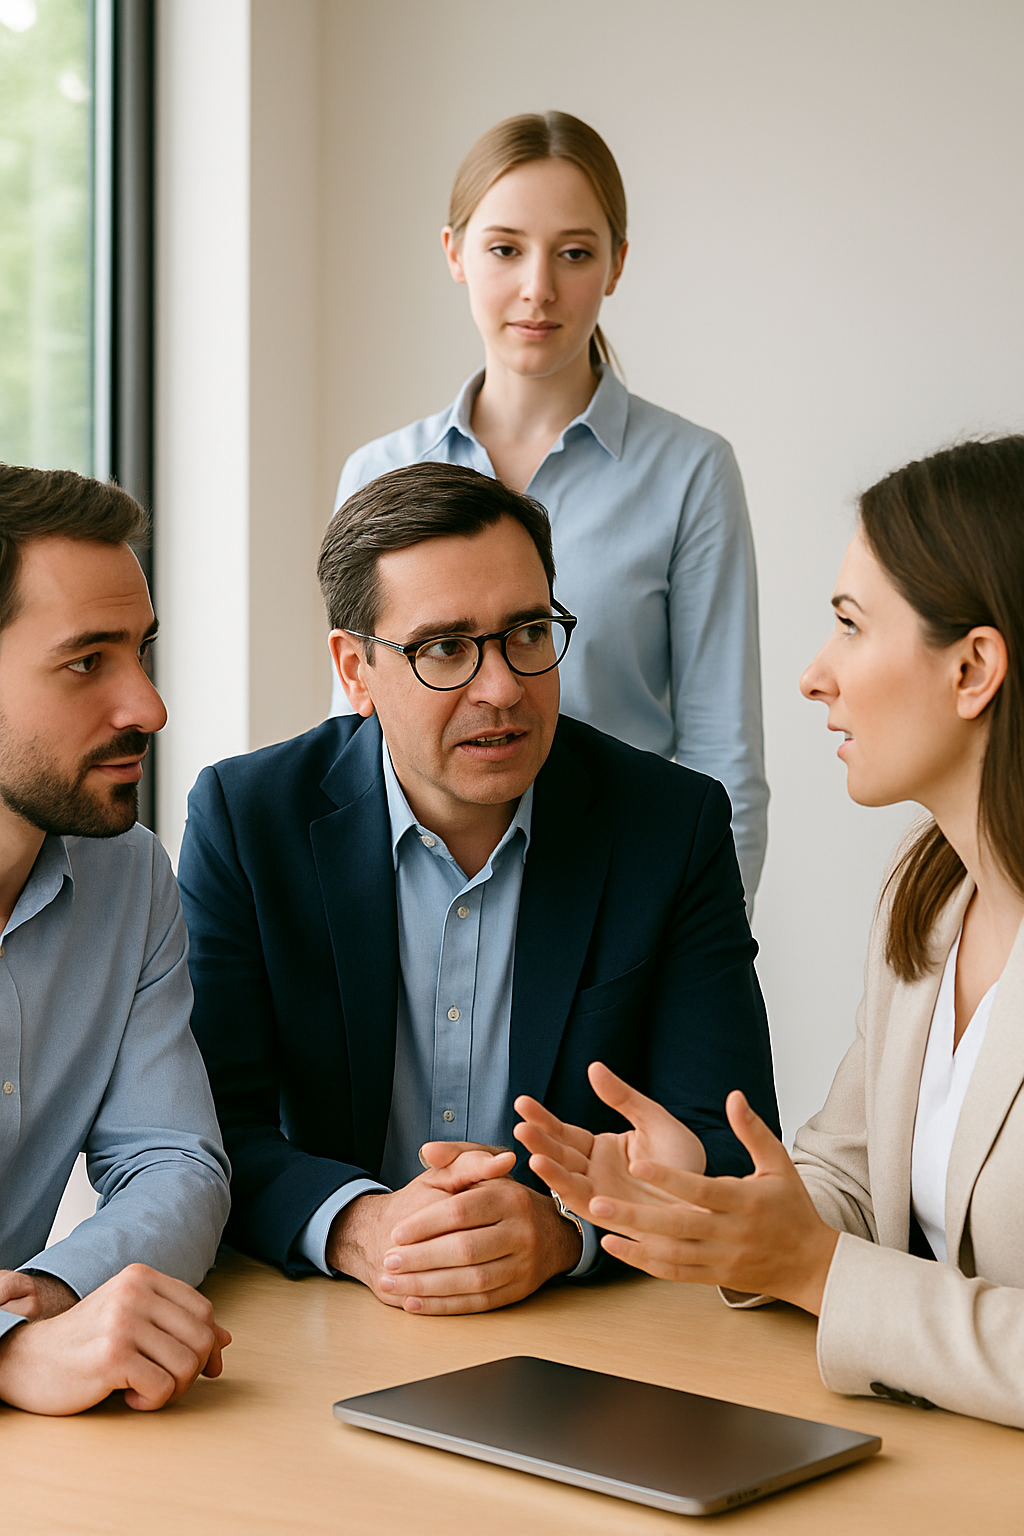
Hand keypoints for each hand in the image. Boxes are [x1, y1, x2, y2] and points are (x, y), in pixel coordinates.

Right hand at [0, 1264, 231, 1414]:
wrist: (27, 1361)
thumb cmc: (85, 1344)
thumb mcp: (133, 1321)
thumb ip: (177, 1324)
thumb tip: (226, 1338)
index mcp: (142, 1277)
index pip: (203, 1309)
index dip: (209, 1344)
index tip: (203, 1367)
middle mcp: (134, 1293)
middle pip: (201, 1337)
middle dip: (193, 1371)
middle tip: (168, 1384)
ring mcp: (122, 1322)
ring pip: (186, 1365)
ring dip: (172, 1389)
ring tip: (146, 1390)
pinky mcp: (112, 1356)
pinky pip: (162, 1388)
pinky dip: (152, 1402)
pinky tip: (130, 1398)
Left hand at [329, 1144, 582, 1314]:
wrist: (551, 1232)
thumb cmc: (503, 1198)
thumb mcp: (483, 1170)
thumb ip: (454, 1156)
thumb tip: (428, 1150)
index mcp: (510, 1197)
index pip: (460, 1212)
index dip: (425, 1224)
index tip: (396, 1233)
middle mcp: (521, 1232)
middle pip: (464, 1249)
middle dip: (421, 1258)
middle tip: (388, 1262)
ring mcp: (522, 1265)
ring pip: (470, 1281)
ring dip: (426, 1286)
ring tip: (392, 1284)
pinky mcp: (518, 1291)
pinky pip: (477, 1304)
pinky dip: (443, 1306)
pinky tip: (414, 1303)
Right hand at [513, 1061, 706, 1218]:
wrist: (712, 1198)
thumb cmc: (685, 1162)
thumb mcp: (654, 1120)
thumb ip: (623, 1098)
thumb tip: (594, 1067)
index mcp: (602, 1149)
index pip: (564, 1133)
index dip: (543, 1119)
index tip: (522, 1102)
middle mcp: (595, 1173)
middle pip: (558, 1154)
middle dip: (538, 1139)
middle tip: (520, 1123)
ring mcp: (601, 1195)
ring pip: (564, 1177)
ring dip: (545, 1161)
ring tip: (528, 1144)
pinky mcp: (610, 1215)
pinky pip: (581, 1200)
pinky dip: (563, 1185)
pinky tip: (547, 1169)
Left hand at [588, 1090, 838, 1314]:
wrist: (810, 1265)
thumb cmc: (792, 1208)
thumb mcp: (779, 1164)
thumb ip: (753, 1130)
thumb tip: (734, 1095)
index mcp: (745, 1201)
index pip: (701, 1190)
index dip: (668, 1178)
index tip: (635, 1163)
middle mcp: (730, 1233)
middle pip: (678, 1225)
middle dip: (636, 1215)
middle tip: (597, 1200)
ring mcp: (721, 1259)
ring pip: (671, 1253)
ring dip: (633, 1240)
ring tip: (598, 1223)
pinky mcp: (714, 1277)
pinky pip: (675, 1272)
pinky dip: (644, 1262)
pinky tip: (616, 1246)